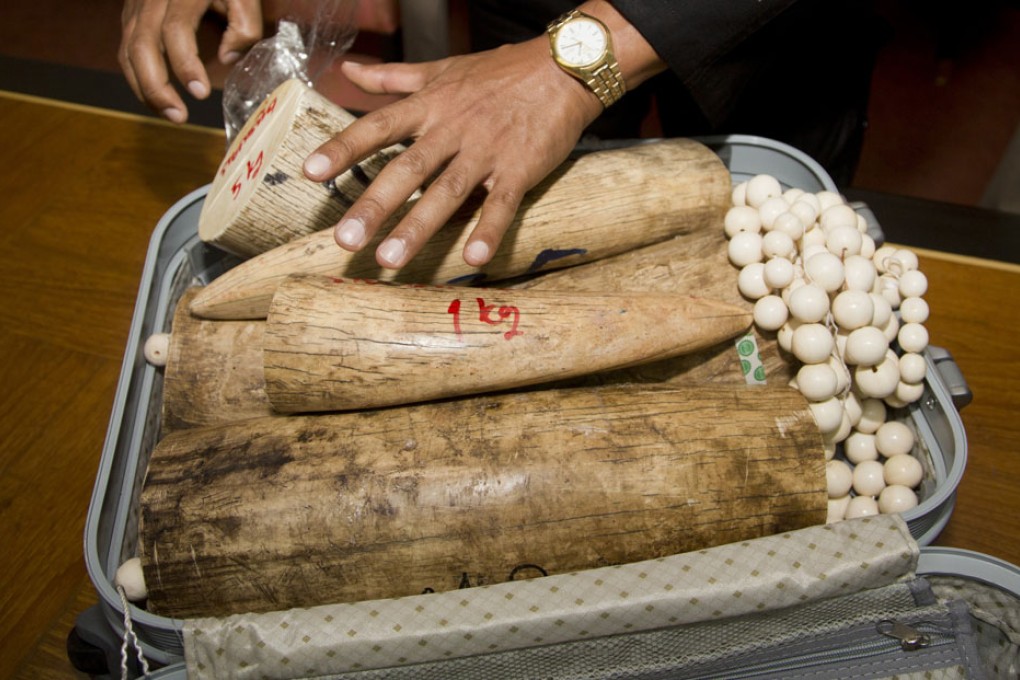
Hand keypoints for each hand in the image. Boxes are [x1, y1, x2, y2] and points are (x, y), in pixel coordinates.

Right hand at [119, 0, 262, 122]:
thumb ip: (243, 24)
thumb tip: (228, 59)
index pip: (175, 31)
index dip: (185, 64)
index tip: (201, 92)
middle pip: (141, 44)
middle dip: (156, 85)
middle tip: (179, 115)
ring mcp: (136, 5)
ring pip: (128, 50)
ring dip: (144, 87)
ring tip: (170, 114)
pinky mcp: (132, 14)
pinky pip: (126, 48)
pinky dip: (137, 76)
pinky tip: (156, 97)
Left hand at [303, 38, 603, 269]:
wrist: (564, 67)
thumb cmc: (500, 71)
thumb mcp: (440, 68)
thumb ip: (391, 77)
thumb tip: (347, 70)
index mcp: (430, 105)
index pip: (377, 127)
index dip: (343, 149)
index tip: (310, 173)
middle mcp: (452, 129)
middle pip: (407, 169)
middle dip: (375, 205)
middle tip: (346, 240)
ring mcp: (486, 150)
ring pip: (448, 191)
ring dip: (419, 227)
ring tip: (391, 259)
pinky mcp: (520, 169)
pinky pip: (502, 203)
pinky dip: (488, 230)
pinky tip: (473, 259)